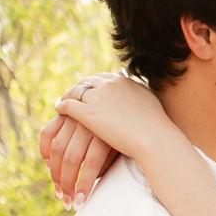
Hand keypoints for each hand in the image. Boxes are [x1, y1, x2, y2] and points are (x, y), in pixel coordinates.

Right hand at [38, 106, 118, 205]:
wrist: (127, 102)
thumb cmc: (128, 133)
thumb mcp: (122, 148)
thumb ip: (108, 163)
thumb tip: (90, 186)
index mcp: (106, 133)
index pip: (92, 164)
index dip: (84, 185)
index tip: (80, 203)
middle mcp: (88, 125)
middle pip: (72, 158)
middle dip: (67, 184)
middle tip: (67, 203)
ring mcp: (74, 118)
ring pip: (58, 148)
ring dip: (55, 174)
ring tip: (59, 191)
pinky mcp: (65, 114)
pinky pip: (47, 133)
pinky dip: (45, 150)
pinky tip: (48, 165)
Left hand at [55, 74, 169, 161]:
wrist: (153, 138)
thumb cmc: (156, 127)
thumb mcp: (149, 102)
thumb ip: (140, 95)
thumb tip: (140, 96)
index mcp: (123, 81)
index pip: (102, 77)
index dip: (93, 84)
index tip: (89, 89)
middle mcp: (108, 84)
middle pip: (86, 82)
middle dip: (78, 88)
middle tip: (72, 94)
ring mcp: (97, 97)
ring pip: (74, 92)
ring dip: (67, 97)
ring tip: (63, 104)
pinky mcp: (87, 113)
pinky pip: (68, 106)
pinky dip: (62, 107)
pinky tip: (59, 112)